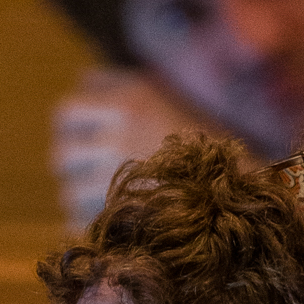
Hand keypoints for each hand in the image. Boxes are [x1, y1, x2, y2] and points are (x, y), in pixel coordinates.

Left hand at [50, 69, 203, 224]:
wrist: (239, 183)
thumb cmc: (200, 136)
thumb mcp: (162, 93)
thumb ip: (119, 83)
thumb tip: (81, 82)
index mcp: (131, 101)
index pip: (68, 110)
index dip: (68, 125)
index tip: (77, 134)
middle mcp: (122, 135)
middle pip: (64, 153)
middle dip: (70, 164)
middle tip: (83, 169)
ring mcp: (124, 176)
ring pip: (71, 190)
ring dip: (80, 195)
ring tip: (98, 195)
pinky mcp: (127, 212)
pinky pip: (85, 219)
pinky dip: (89, 221)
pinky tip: (108, 215)